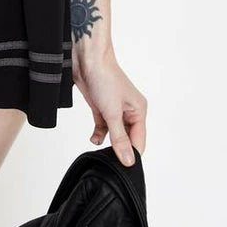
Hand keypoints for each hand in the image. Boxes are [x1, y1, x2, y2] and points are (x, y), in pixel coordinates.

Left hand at [72, 45, 146, 166]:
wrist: (87, 59)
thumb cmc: (105, 78)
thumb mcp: (112, 112)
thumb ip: (119, 138)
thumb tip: (129, 161)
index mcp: (139, 111)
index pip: (139, 141)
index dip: (131, 154)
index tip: (121, 167)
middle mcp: (129, 111)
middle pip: (127, 139)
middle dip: (119, 149)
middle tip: (109, 159)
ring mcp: (114, 109)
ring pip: (114, 134)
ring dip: (108, 142)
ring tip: (100, 149)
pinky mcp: (101, 107)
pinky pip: (103, 127)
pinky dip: (99, 134)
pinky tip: (94, 138)